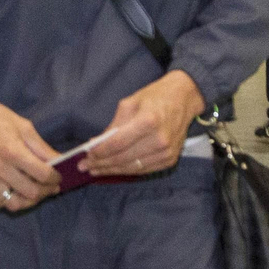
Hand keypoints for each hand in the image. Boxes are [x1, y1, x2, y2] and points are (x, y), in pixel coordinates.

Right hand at [0, 95, 59, 211]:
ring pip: (15, 204)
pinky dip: (12, 201)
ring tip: (36, 192)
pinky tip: (18, 191)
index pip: (42, 174)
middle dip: (47, 191)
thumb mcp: (24, 126)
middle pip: (31, 192)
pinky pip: (0, 202)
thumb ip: (42, 148)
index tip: (58, 176)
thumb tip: (59, 162)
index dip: (55, 178)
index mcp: (12, 150)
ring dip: (30, 201)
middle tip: (51, 186)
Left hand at [81, 70, 204, 177]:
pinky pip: (144, 171)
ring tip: (95, 170)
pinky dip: (127, 171)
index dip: (100, 151)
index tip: (86, 154)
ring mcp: (167, 152)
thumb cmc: (154, 97)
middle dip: (101, 164)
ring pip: (132, 168)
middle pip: (123, 158)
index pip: (118, 143)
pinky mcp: (170, 160)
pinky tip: (114, 169)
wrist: (183, 99)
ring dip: (111, 170)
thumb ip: (114, 125)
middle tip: (85, 166)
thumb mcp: (129, 103)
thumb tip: (97, 143)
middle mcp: (160, 140)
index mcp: (148, 121)